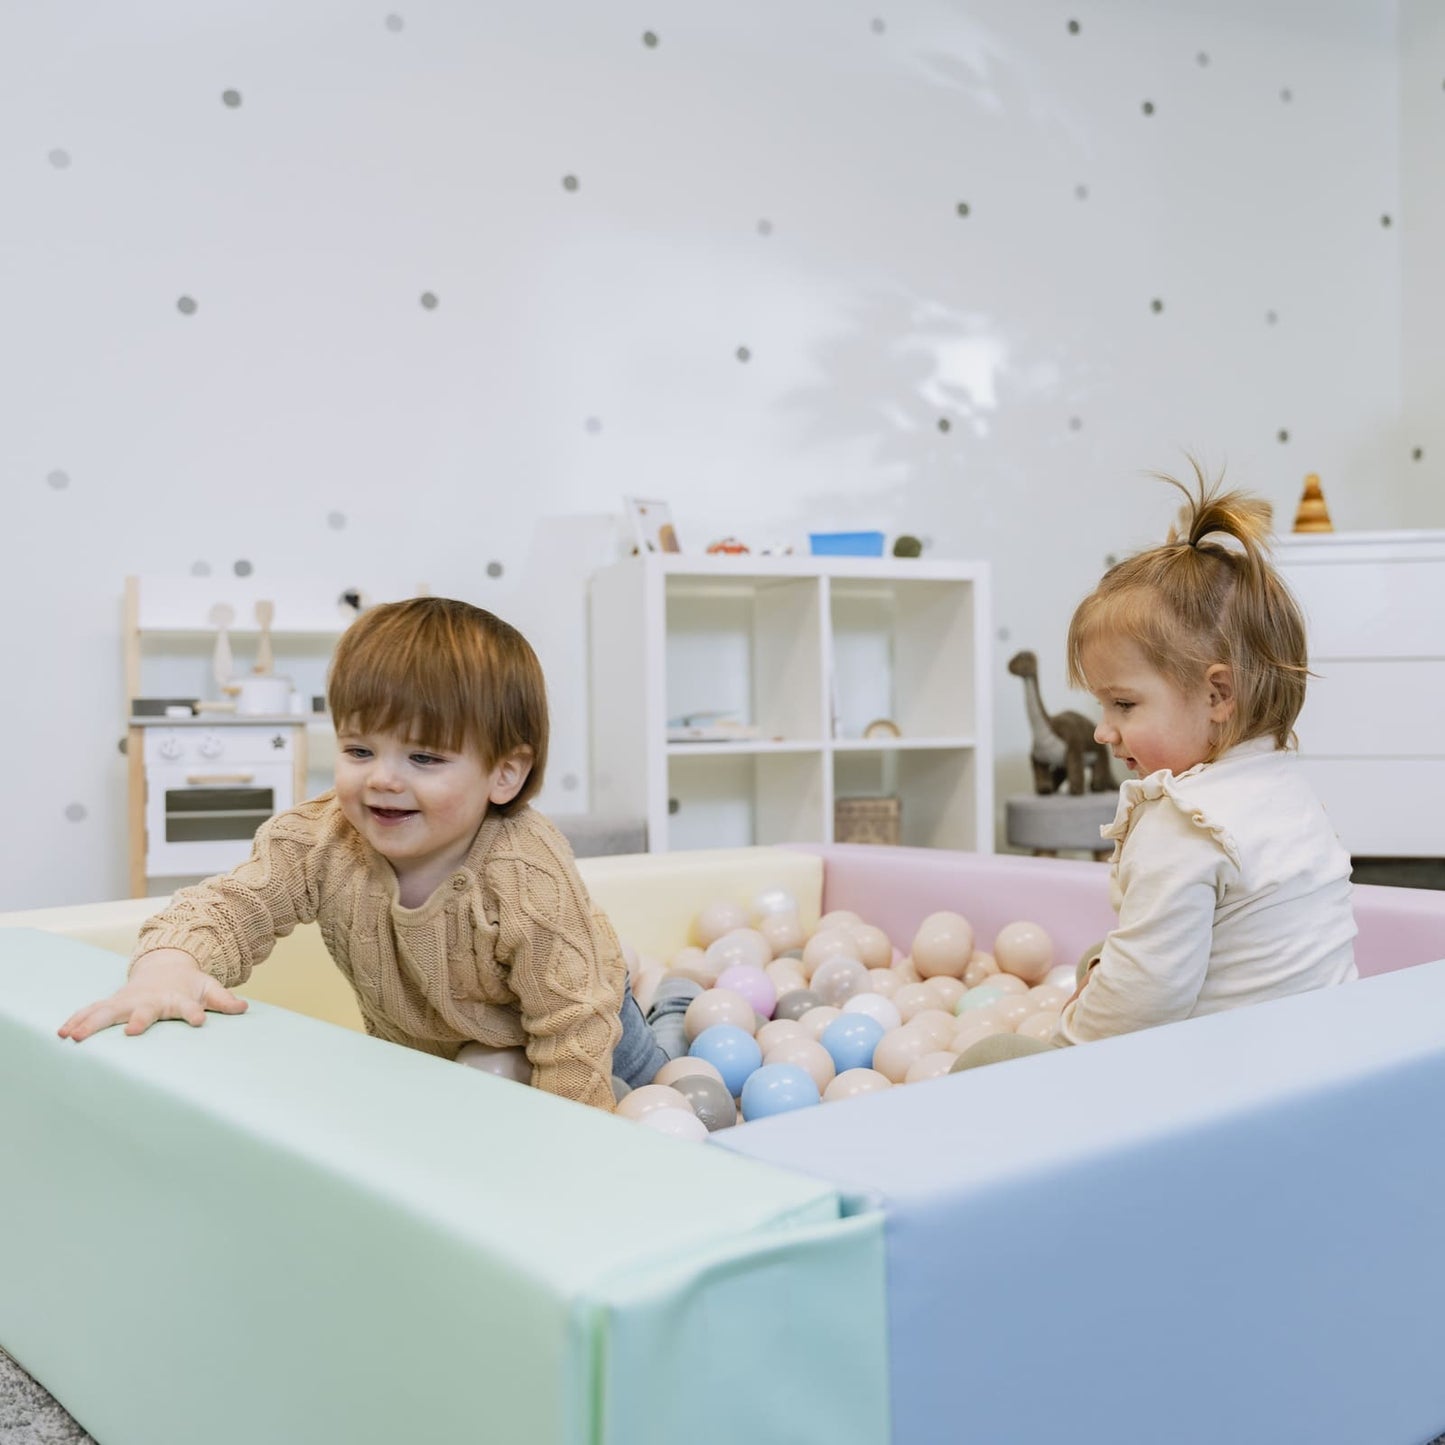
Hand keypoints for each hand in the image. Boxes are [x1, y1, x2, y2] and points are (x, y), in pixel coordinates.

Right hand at [57, 948, 247, 1041]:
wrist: (165, 967)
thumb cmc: (188, 984)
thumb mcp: (209, 988)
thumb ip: (223, 999)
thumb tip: (243, 1007)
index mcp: (177, 998)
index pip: (189, 1006)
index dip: (194, 1013)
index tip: (199, 1021)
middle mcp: (150, 1000)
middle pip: (143, 1010)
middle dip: (137, 1019)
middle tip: (131, 1031)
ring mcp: (129, 1001)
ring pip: (109, 1011)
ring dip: (92, 1023)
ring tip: (74, 1036)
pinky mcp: (113, 1003)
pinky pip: (92, 1011)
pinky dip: (78, 1019)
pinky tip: (62, 1032)